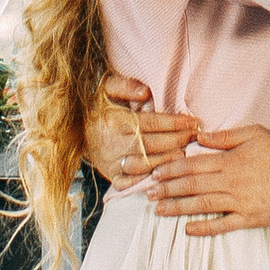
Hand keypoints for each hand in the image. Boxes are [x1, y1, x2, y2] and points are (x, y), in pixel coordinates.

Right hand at [84, 77, 202, 180]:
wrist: (76, 125)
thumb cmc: (100, 104)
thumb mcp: (107, 87)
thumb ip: (126, 86)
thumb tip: (145, 92)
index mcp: (114, 121)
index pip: (151, 123)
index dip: (174, 123)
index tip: (192, 122)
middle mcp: (112, 143)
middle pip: (151, 145)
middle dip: (176, 140)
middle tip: (194, 137)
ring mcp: (110, 161)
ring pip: (142, 165)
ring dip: (165, 161)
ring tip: (184, 154)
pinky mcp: (109, 174)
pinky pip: (127, 183)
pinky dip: (144, 182)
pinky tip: (162, 176)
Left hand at [148, 125, 269, 234]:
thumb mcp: (252, 134)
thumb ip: (224, 136)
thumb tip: (200, 135)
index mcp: (228, 161)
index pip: (193, 165)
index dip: (172, 169)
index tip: (155, 173)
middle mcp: (229, 182)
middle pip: (192, 185)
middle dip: (168, 189)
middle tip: (148, 194)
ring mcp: (238, 202)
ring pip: (202, 205)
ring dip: (178, 207)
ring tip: (160, 210)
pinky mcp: (248, 218)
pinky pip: (223, 225)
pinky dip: (205, 228)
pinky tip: (188, 229)